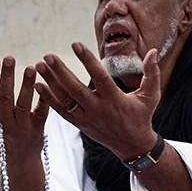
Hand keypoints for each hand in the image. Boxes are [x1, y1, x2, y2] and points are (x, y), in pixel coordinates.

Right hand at [0, 56, 49, 166]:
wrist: (20, 163)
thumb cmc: (2, 135)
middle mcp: (5, 124)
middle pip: (4, 99)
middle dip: (6, 78)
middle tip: (9, 58)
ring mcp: (22, 128)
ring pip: (22, 105)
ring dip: (26, 86)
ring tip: (31, 67)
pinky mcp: (38, 131)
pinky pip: (41, 114)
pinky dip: (43, 100)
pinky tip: (45, 85)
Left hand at [35, 43, 160, 160]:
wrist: (132, 145)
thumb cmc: (142, 116)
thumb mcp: (151, 96)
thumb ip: (151, 73)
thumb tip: (153, 51)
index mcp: (115, 99)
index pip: (99, 77)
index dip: (87, 60)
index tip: (75, 44)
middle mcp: (98, 109)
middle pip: (75, 89)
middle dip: (60, 72)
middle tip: (48, 56)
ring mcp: (87, 118)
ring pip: (65, 99)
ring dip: (50, 82)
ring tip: (38, 66)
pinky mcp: (80, 124)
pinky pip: (61, 111)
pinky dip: (49, 99)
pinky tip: (38, 86)